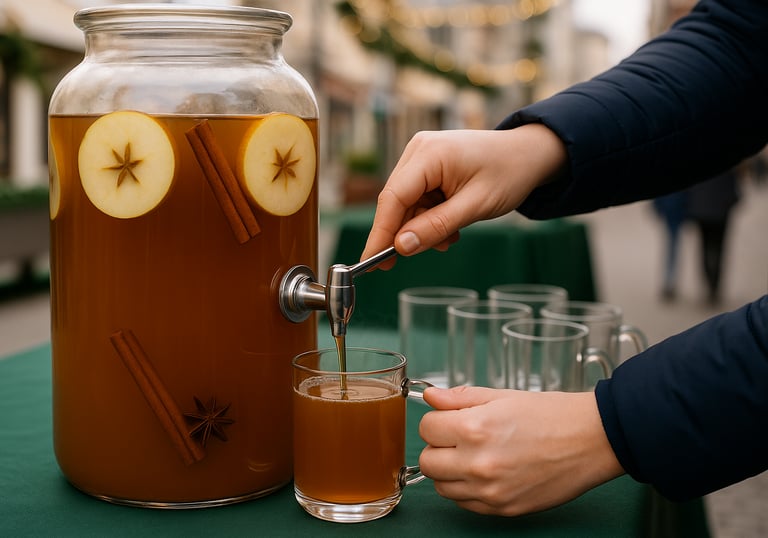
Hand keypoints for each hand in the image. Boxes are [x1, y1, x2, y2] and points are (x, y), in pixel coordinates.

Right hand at [361, 124, 566, 266]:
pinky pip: (418, 199)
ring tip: (450, 238)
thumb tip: (401, 247)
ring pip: (406, 204)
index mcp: (428, 153)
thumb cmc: (508, 173)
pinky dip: (429, 218)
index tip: (369, 263)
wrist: (530, 154)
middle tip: (400, 263)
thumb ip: (436, 227)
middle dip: (403, 233)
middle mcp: (419, 150)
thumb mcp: (475, 206)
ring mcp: (422, 157)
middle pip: (395, 201)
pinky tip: (450, 227)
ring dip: (422, 228)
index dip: (379, 233)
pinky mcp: (428, 166)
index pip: (393, 198)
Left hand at [418, 386, 624, 515]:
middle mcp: (478, 463)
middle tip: (458, 438)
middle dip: (438, 447)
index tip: (449, 419)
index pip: (426, 428)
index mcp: (475, 428)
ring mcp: (490, 490)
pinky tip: (487, 473)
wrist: (591, 440)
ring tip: (474, 456)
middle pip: (427, 462)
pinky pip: (465, 504)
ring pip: (442, 487)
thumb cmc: (551, 415)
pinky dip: (468, 490)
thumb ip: (459, 398)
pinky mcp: (503, 509)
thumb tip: (431, 397)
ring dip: (450, 471)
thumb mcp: (501, 396)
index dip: (437, 421)